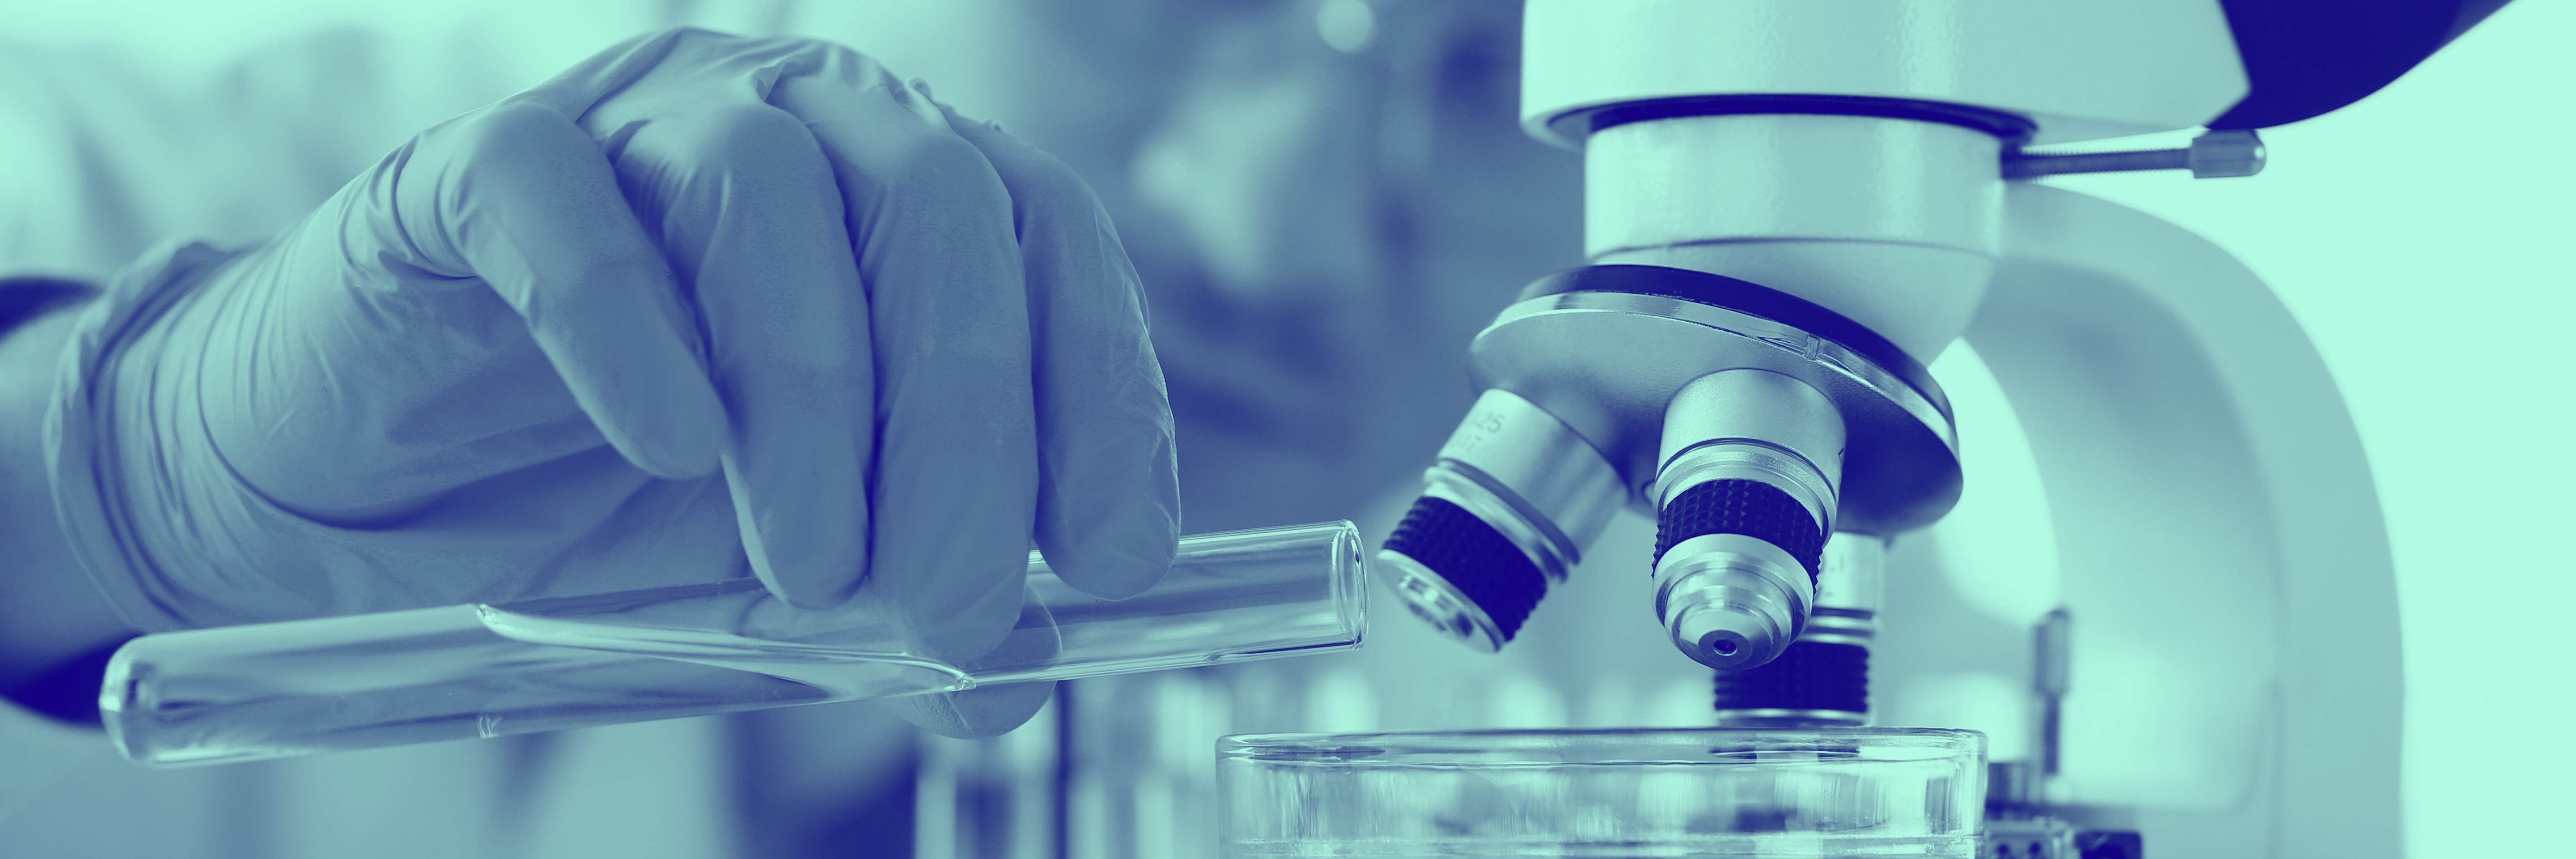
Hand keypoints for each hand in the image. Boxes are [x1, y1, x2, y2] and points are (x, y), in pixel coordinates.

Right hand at [58, 29, 1177, 735]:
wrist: (366, 488)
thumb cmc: (602, 499)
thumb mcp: (785, 567)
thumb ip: (901, 599)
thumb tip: (1014, 674)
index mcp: (905, 198)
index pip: (1055, 250)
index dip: (1103, 399)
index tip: (1112, 558)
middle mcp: (801, 123)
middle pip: (938, 216)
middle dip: (966, 427)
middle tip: (950, 599)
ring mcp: (640, 123)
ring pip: (771, 194)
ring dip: (812, 395)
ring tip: (807, 567)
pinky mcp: (483, 164)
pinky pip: (569, 207)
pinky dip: (635, 332)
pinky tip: (671, 451)